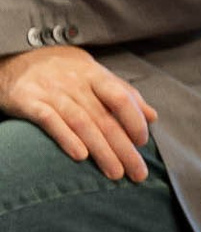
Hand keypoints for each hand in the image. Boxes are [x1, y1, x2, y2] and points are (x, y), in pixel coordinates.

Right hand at [0, 46, 158, 180]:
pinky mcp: (29, 102)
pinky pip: (50, 121)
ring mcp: (52, 92)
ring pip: (82, 124)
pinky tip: (80, 156)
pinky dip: (66, 138)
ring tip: (115, 173)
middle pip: (104, 118)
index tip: (143, 142)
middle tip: (138, 173)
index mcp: (96, 76)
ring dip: (101, 151)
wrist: (18, 58)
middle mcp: (76, 84)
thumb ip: (124, 95)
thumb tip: (152, 116)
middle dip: (124, 148)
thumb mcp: (96, 75)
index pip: (120, 98)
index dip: (134, 121)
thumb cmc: (65, 71)